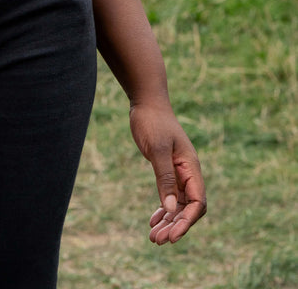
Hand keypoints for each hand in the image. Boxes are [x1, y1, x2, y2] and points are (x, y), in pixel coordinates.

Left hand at [129, 102, 205, 244]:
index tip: (173, 236)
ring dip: (168, 221)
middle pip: (188, 208)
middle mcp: (188, 173)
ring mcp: (178, 172)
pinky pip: (169, 196)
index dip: (187, 222)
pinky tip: (153, 221)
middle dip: (176, 226)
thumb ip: (165, 178)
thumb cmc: (152, 121)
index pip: (198, 203)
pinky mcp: (167, 170)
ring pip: (178, 205)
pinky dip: (163, 209)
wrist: (146, 103)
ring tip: (154, 238)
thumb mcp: (157, 150)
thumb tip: (171, 209)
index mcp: (191, 168)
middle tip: (158, 241)